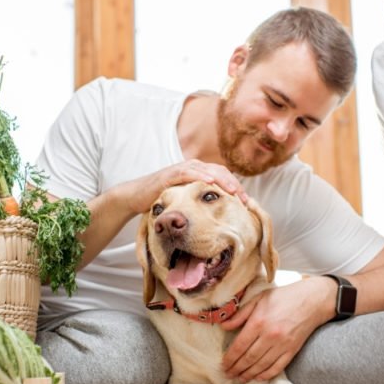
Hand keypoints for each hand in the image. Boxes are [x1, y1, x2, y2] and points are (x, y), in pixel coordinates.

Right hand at [124, 159, 246, 213]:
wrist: (137, 195)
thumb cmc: (163, 199)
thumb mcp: (186, 200)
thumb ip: (200, 202)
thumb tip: (218, 215)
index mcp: (199, 172)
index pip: (223, 176)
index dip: (236, 186)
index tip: (246, 201)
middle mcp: (193, 167)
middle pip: (220, 171)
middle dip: (233, 184)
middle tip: (244, 198)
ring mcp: (181, 169)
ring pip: (207, 170)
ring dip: (221, 180)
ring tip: (233, 190)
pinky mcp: (170, 174)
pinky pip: (188, 172)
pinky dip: (200, 175)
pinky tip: (210, 182)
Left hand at [220, 278, 330, 381]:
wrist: (312, 300)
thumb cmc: (283, 297)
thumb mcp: (259, 299)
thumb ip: (240, 314)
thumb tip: (224, 326)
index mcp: (259, 322)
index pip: (239, 346)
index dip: (229, 358)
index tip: (223, 365)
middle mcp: (269, 336)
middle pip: (248, 358)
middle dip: (236, 369)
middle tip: (228, 374)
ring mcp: (282, 345)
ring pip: (261, 365)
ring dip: (249, 374)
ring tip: (240, 378)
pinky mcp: (292, 350)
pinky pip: (277, 367)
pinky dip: (266, 375)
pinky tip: (258, 377)